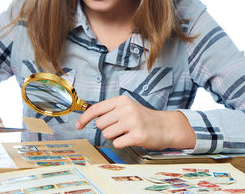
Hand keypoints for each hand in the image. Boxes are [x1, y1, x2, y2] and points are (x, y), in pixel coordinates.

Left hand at [76, 95, 195, 149]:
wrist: (166, 126)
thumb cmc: (144, 118)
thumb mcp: (127, 107)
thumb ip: (110, 110)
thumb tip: (89, 118)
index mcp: (122, 100)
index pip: (96, 109)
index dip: (84, 118)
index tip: (78, 125)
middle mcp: (126, 109)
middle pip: (100, 124)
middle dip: (107, 129)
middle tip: (120, 128)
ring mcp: (132, 122)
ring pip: (107, 134)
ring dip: (114, 136)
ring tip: (126, 132)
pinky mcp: (137, 135)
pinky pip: (117, 143)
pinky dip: (121, 143)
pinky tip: (131, 138)